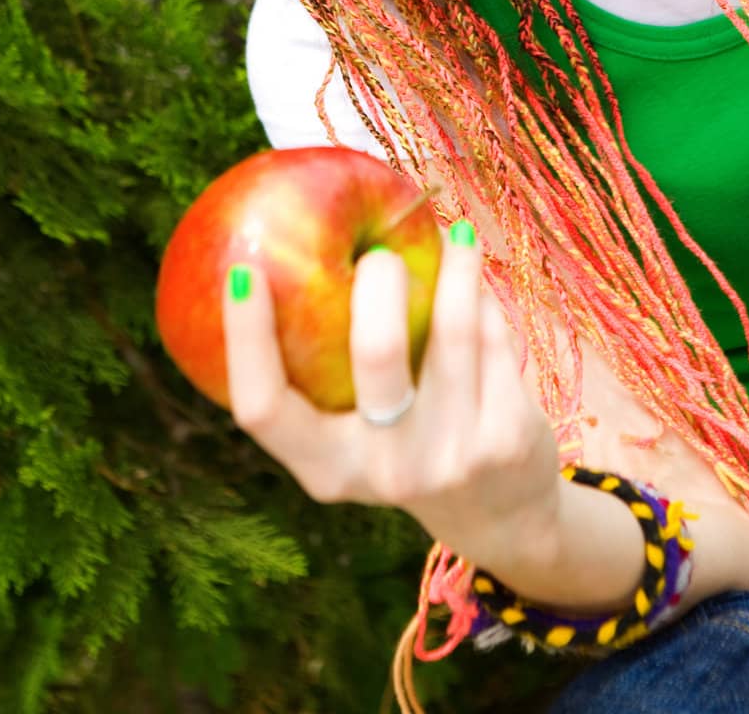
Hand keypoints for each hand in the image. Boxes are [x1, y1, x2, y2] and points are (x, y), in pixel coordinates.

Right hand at [221, 222, 563, 559]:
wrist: (500, 514)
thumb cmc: (405, 445)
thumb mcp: (354, 433)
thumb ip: (325, 371)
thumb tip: (291, 251)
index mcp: (327, 468)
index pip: (263, 407)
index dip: (245, 338)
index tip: (243, 269)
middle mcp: (386, 470)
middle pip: (374, 351)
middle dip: (379, 279)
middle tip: (381, 253)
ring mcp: (451, 454)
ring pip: (452, 330)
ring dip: (454, 268)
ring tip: (454, 235)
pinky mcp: (505, 436)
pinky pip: (492, 338)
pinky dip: (484, 302)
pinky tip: (479, 289)